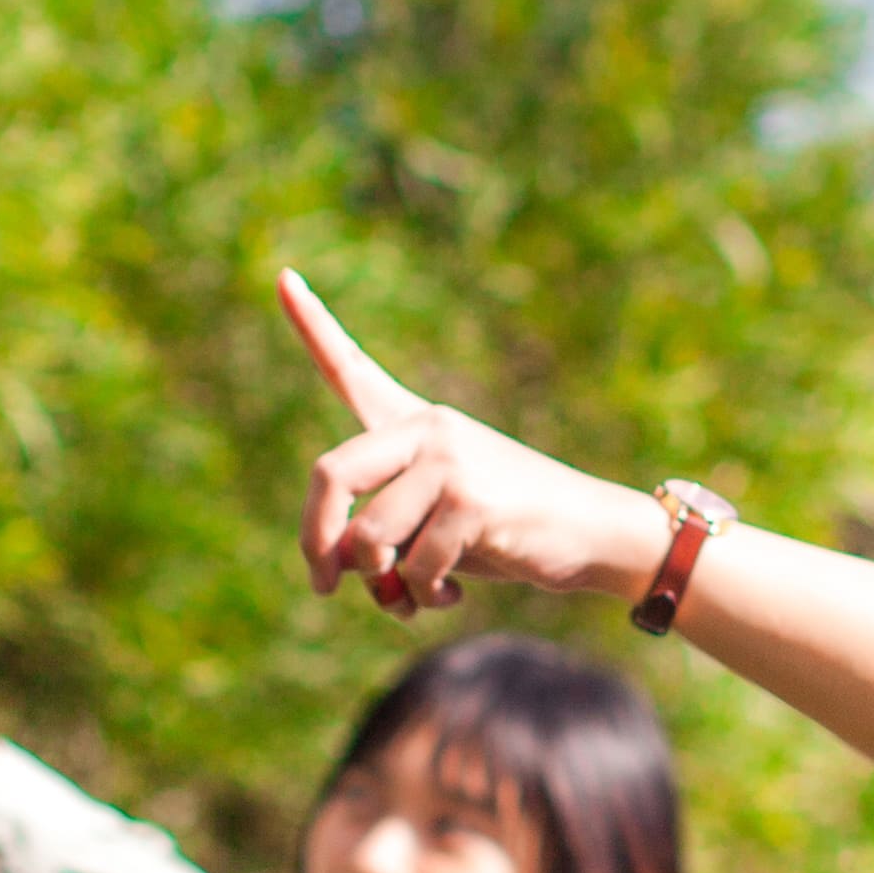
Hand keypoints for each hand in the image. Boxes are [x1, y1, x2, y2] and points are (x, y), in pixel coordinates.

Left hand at [281, 272, 668, 611]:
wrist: (590, 533)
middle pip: (330, 475)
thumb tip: (333, 572)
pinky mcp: (472, 502)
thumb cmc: (504, 529)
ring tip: (409, 596)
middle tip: (320, 582)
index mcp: (414, 423)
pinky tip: (449, 594)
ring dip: (380, 585)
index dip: (311, 323)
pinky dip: (422, 596)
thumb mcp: (434, 520)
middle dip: (316, 541)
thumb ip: (381, 532)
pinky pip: (414, 568)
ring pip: (368, 539)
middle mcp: (428, 429)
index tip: (282, 276)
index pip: (351, 368)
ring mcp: (451, 462)